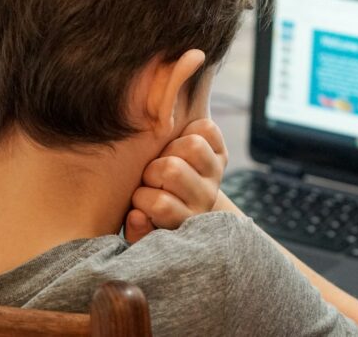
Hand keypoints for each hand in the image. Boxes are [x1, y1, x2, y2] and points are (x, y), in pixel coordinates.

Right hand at [125, 118, 227, 243]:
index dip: (142, 198)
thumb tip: (137, 216)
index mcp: (185, 220)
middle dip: (152, 170)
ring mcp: (215, 174)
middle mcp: (205, 198)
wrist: (179, 197)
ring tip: (163, 158)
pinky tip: (178, 143)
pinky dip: (190, 129)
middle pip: (173, 170)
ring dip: (170, 148)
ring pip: (193, 145)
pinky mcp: (221, 153)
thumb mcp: (142, 226)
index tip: (139, 200)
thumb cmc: (150, 210)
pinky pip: (206, 129)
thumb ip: (136, 229)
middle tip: (150, 177)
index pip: (161, 205)